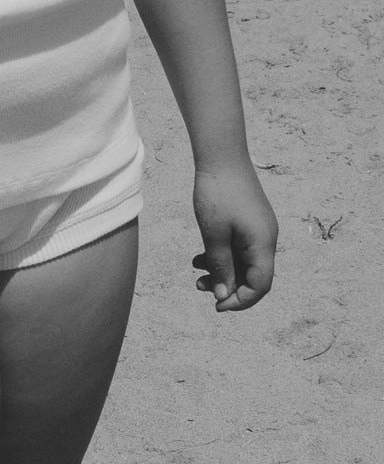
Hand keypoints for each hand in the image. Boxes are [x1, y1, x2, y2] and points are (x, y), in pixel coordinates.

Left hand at [192, 159, 277, 311]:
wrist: (222, 157)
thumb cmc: (217, 194)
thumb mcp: (214, 236)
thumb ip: (220, 267)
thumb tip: (224, 295)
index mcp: (263, 244)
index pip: (261, 285)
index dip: (241, 300)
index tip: (217, 306)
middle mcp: (266, 239)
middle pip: (254, 277)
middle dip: (228, 287)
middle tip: (200, 287)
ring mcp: (259, 230)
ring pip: (244, 263)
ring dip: (222, 272)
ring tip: (196, 273)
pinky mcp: (249, 222)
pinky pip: (239, 249)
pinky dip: (222, 257)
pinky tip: (200, 257)